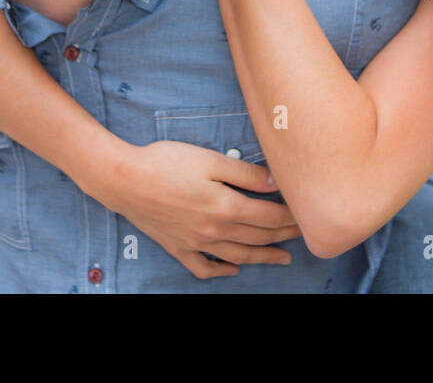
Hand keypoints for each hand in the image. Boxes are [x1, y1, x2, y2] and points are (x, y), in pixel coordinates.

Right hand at [98, 140, 301, 278]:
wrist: (124, 180)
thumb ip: (245, 174)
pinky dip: (221, 272)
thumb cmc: (167, 162)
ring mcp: (196, 243)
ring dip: (264, 258)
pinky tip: (232, 271)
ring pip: (239, 256)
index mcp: (227, 207)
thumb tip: (275, 183)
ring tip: (283, 258)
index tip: (307, 215)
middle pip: (260, 237)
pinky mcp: (177, 247)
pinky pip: (203, 268)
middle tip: (305, 233)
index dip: (292, 217)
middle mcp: (215, 231)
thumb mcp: (210, 160)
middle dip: (285, 235)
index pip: (270, 217)